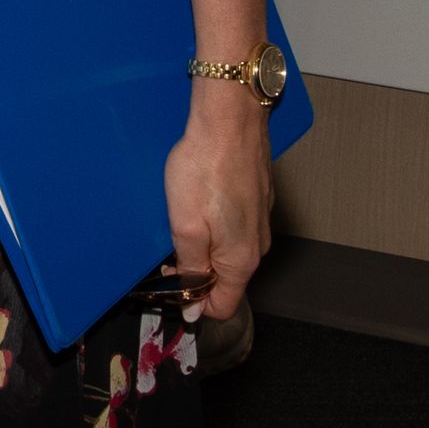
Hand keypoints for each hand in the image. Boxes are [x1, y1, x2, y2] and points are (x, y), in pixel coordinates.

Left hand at [163, 85, 272, 320]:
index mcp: (241, 260)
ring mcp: (260, 221)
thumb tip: (196, 308)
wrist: (230, 119)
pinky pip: (234, 225)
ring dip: (203, 242)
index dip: (193, 300)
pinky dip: (215, 220)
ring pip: (228, 250)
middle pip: (225, 279)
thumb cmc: (206, 168)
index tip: (170, 281)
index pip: (222, 306)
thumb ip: (191, 269)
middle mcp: (258, 246)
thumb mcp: (185, 226)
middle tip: (168, 242)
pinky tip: (199, 197)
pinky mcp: (257, 199)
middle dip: (195, 269)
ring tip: (181, 214)